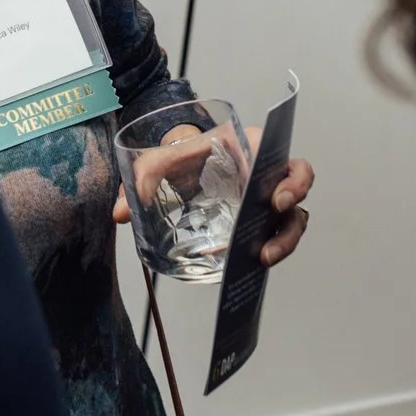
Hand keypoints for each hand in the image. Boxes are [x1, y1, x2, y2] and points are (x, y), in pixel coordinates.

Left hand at [111, 123, 314, 267]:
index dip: (293, 179)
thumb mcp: (160, 159)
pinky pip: (272, 237)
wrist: (180, 164)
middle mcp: (265, 174)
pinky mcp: (257, 222)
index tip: (277, 197)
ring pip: (292, 219)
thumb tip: (118, 214)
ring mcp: (264, 200)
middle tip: (273, 221)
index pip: (285, 158)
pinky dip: (267, 250)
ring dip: (284, 240)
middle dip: (292, 211)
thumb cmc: (179, 156)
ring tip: (262, 258)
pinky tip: (248, 266)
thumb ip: (141, 179)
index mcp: (250, 148)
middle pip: (297, 189)